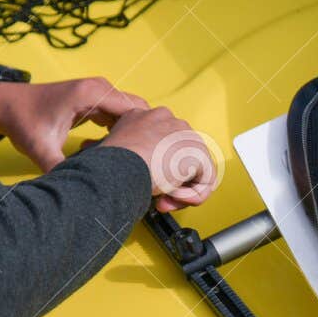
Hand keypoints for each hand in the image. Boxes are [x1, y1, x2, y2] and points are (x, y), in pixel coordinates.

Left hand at [0, 76, 147, 171]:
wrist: (3, 104)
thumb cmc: (21, 121)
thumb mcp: (40, 149)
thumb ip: (61, 170)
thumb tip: (76, 194)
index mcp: (91, 94)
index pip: (136, 111)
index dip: (144, 135)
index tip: (146, 157)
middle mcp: (99, 88)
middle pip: (139, 110)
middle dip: (142, 134)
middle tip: (142, 160)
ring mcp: (97, 92)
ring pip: (130, 112)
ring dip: (132, 133)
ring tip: (130, 157)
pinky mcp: (94, 99)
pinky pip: (118, 113)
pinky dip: (121, 130)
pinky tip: (114, 149)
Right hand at [93, 106, 219, 212]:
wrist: (118, 166)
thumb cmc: (111, 163)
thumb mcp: (119, 150)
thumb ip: (136, 152)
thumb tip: (148, 169)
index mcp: (148, 118)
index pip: (165, 145)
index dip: (157, 169)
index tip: (145, 181)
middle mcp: (170, 121)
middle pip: (182, 157)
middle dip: (171, 182)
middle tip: (159, 198)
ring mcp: (186, 135)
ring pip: (195, 169)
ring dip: (180, 190)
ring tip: (163, 198)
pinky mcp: (198, 152)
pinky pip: (206, 180)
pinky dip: (193, 195)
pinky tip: (174, 197)